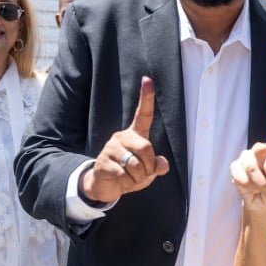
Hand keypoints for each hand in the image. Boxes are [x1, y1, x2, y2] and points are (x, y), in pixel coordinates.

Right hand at [80, 76, 169, 202]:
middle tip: (144, 174)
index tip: (147, 79)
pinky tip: (119, 181)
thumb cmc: (129, 175)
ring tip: (130, 178)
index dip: (146, 97)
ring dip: (138, 178)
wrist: (105, 186)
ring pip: (135, 164)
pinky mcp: (103, 161)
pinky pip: (123, 174)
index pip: (143, 114)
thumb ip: (157, 166)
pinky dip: (127, 183)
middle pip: (146, 147)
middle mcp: (122, 137)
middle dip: (149, 166)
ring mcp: (111, 148)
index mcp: (135, 135)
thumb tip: (162, 165)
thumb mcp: (148, 172)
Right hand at [231, 83, 265, 218]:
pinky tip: (251, 190)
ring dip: (259, 182)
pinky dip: (248, 186)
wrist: (262, 208)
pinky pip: (240, 174)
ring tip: (262, 189)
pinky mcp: (235, 168)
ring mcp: (246, 158)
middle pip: (260, 149)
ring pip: (250, 163)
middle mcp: (260, 149)